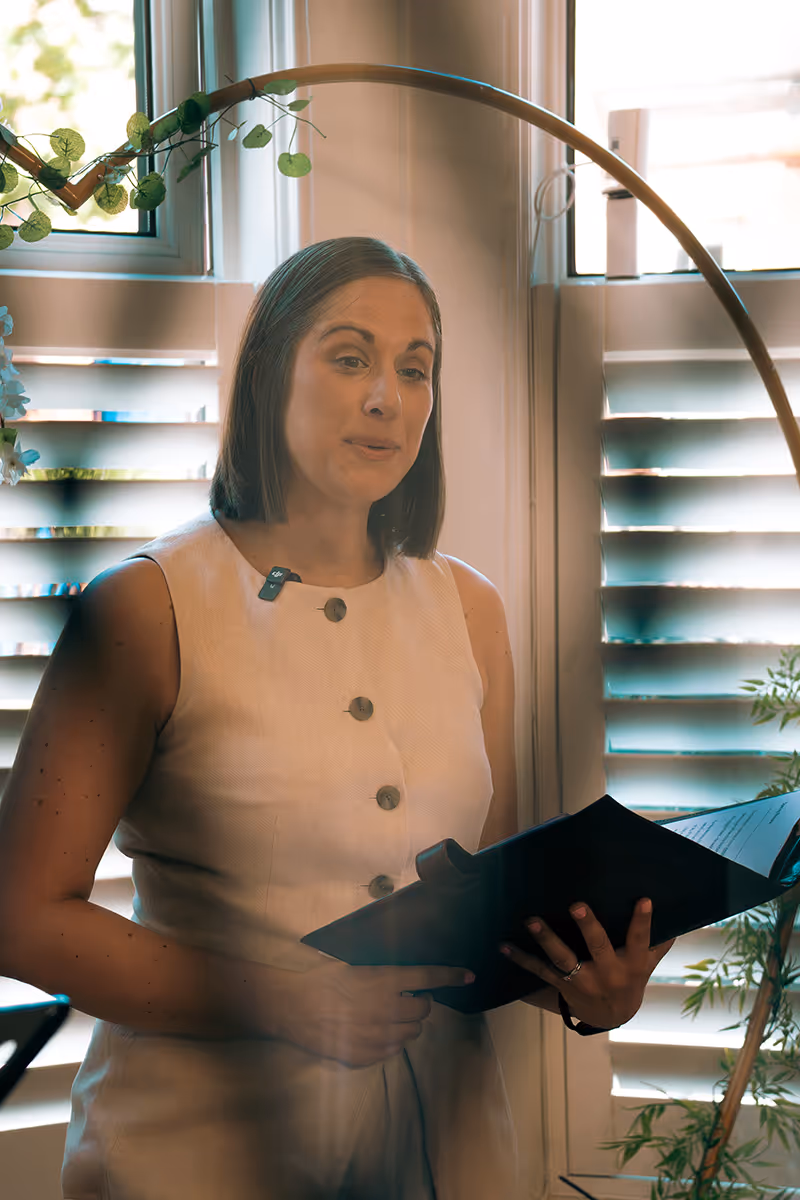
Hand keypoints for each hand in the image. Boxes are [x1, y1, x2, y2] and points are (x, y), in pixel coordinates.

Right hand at [273, 961, 473, 1067]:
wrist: (293, 1008)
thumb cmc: (322, 981)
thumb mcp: (354, 968)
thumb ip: (382, 976)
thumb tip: (404, 981)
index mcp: (384, 982)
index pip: (427, 978)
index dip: (450, 975)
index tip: (468, 975)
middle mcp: (387, 1010)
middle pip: (423, 1010)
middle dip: (418, 1004)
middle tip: (404, 1000)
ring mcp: (378, 1036)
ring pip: (411, 1034)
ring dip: (405, 1025)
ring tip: (384, 1017)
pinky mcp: (367, 1056)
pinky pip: (392, 1051)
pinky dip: (388, 1042)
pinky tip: (370, 1032)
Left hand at [501, 898, 673, 1029]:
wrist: (614, 1015)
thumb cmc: (632, 977)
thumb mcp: (649, 962)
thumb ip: (660, 940)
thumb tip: (678, 913)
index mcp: (631, 963)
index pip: (639, 939)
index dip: (642, 920)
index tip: (644, 899)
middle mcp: (607, 973)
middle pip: (598, 947)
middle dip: (588, 926)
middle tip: (577, 905)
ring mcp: (582, 980)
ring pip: (563, 958)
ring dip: (546, 939)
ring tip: (531, 920)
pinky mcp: (562, 985)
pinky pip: (540, 970)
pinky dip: (520, 957)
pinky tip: (503, 945)